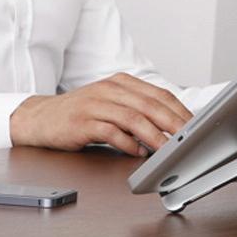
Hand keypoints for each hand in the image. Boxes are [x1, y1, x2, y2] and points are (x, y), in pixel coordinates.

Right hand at [9, 73, 192, 156]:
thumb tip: (170, 128)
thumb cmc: (81, 113)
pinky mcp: (82, 121)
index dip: (179, 110)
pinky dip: (126, 143)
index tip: (195, 126)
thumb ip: (137, 111)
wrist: (41, 117)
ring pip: (133, 118)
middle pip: (149, 105)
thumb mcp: (111, 104)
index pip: (159, 94)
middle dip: (173, 123)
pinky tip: (136, 153)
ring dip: (153, 135)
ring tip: (167, 149)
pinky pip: (110, 132)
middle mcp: (110, 89)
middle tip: (188, 138)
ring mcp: (96, 104)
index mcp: (122, 82)